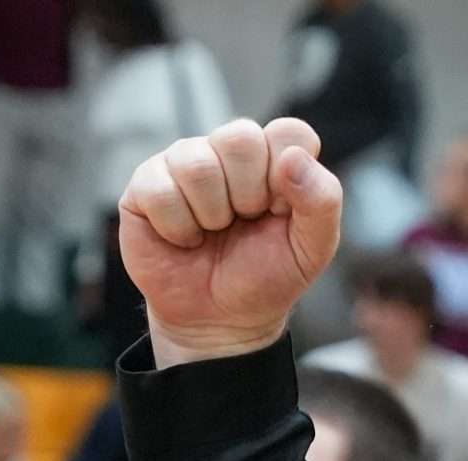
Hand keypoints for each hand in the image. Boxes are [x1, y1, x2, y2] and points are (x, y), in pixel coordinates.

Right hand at [119, 116, 341, 366]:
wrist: (219, 321)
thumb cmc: (264, 278)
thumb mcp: (312, 249)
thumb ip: (323, 200)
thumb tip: (292, 158)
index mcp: (273, 156)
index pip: (289, 132)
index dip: (287, 177)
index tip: (278, 212)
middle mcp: (227, 149)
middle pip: (240, 138)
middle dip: (247, 196)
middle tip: (242, 223)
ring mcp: (184, 162)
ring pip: (198, 165)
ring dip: (211, 215)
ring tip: (211, 233)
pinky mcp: (145, 184)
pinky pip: (161, 191)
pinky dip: (178, 229)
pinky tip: (183, 239)